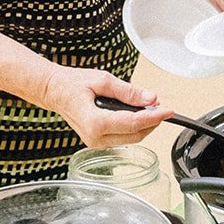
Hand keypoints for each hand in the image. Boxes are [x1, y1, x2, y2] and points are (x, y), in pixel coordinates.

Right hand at [38, 65, 171, 147]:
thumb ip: (128, 91)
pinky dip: (133, 128)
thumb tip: (151, 98)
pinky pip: (122, 138)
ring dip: (144, 125)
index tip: (169, 110)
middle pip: (136, 135)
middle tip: (161, 106)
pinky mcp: (97, 141)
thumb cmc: (72, 84)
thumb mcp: (103, 80)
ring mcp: (95, 142)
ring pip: (131, 139)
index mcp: (95, 123)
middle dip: (152, 122)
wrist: (54, 91)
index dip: (155, 117)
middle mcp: (95, 137)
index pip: (134, 123)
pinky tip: (137, 114)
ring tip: (150, 108)